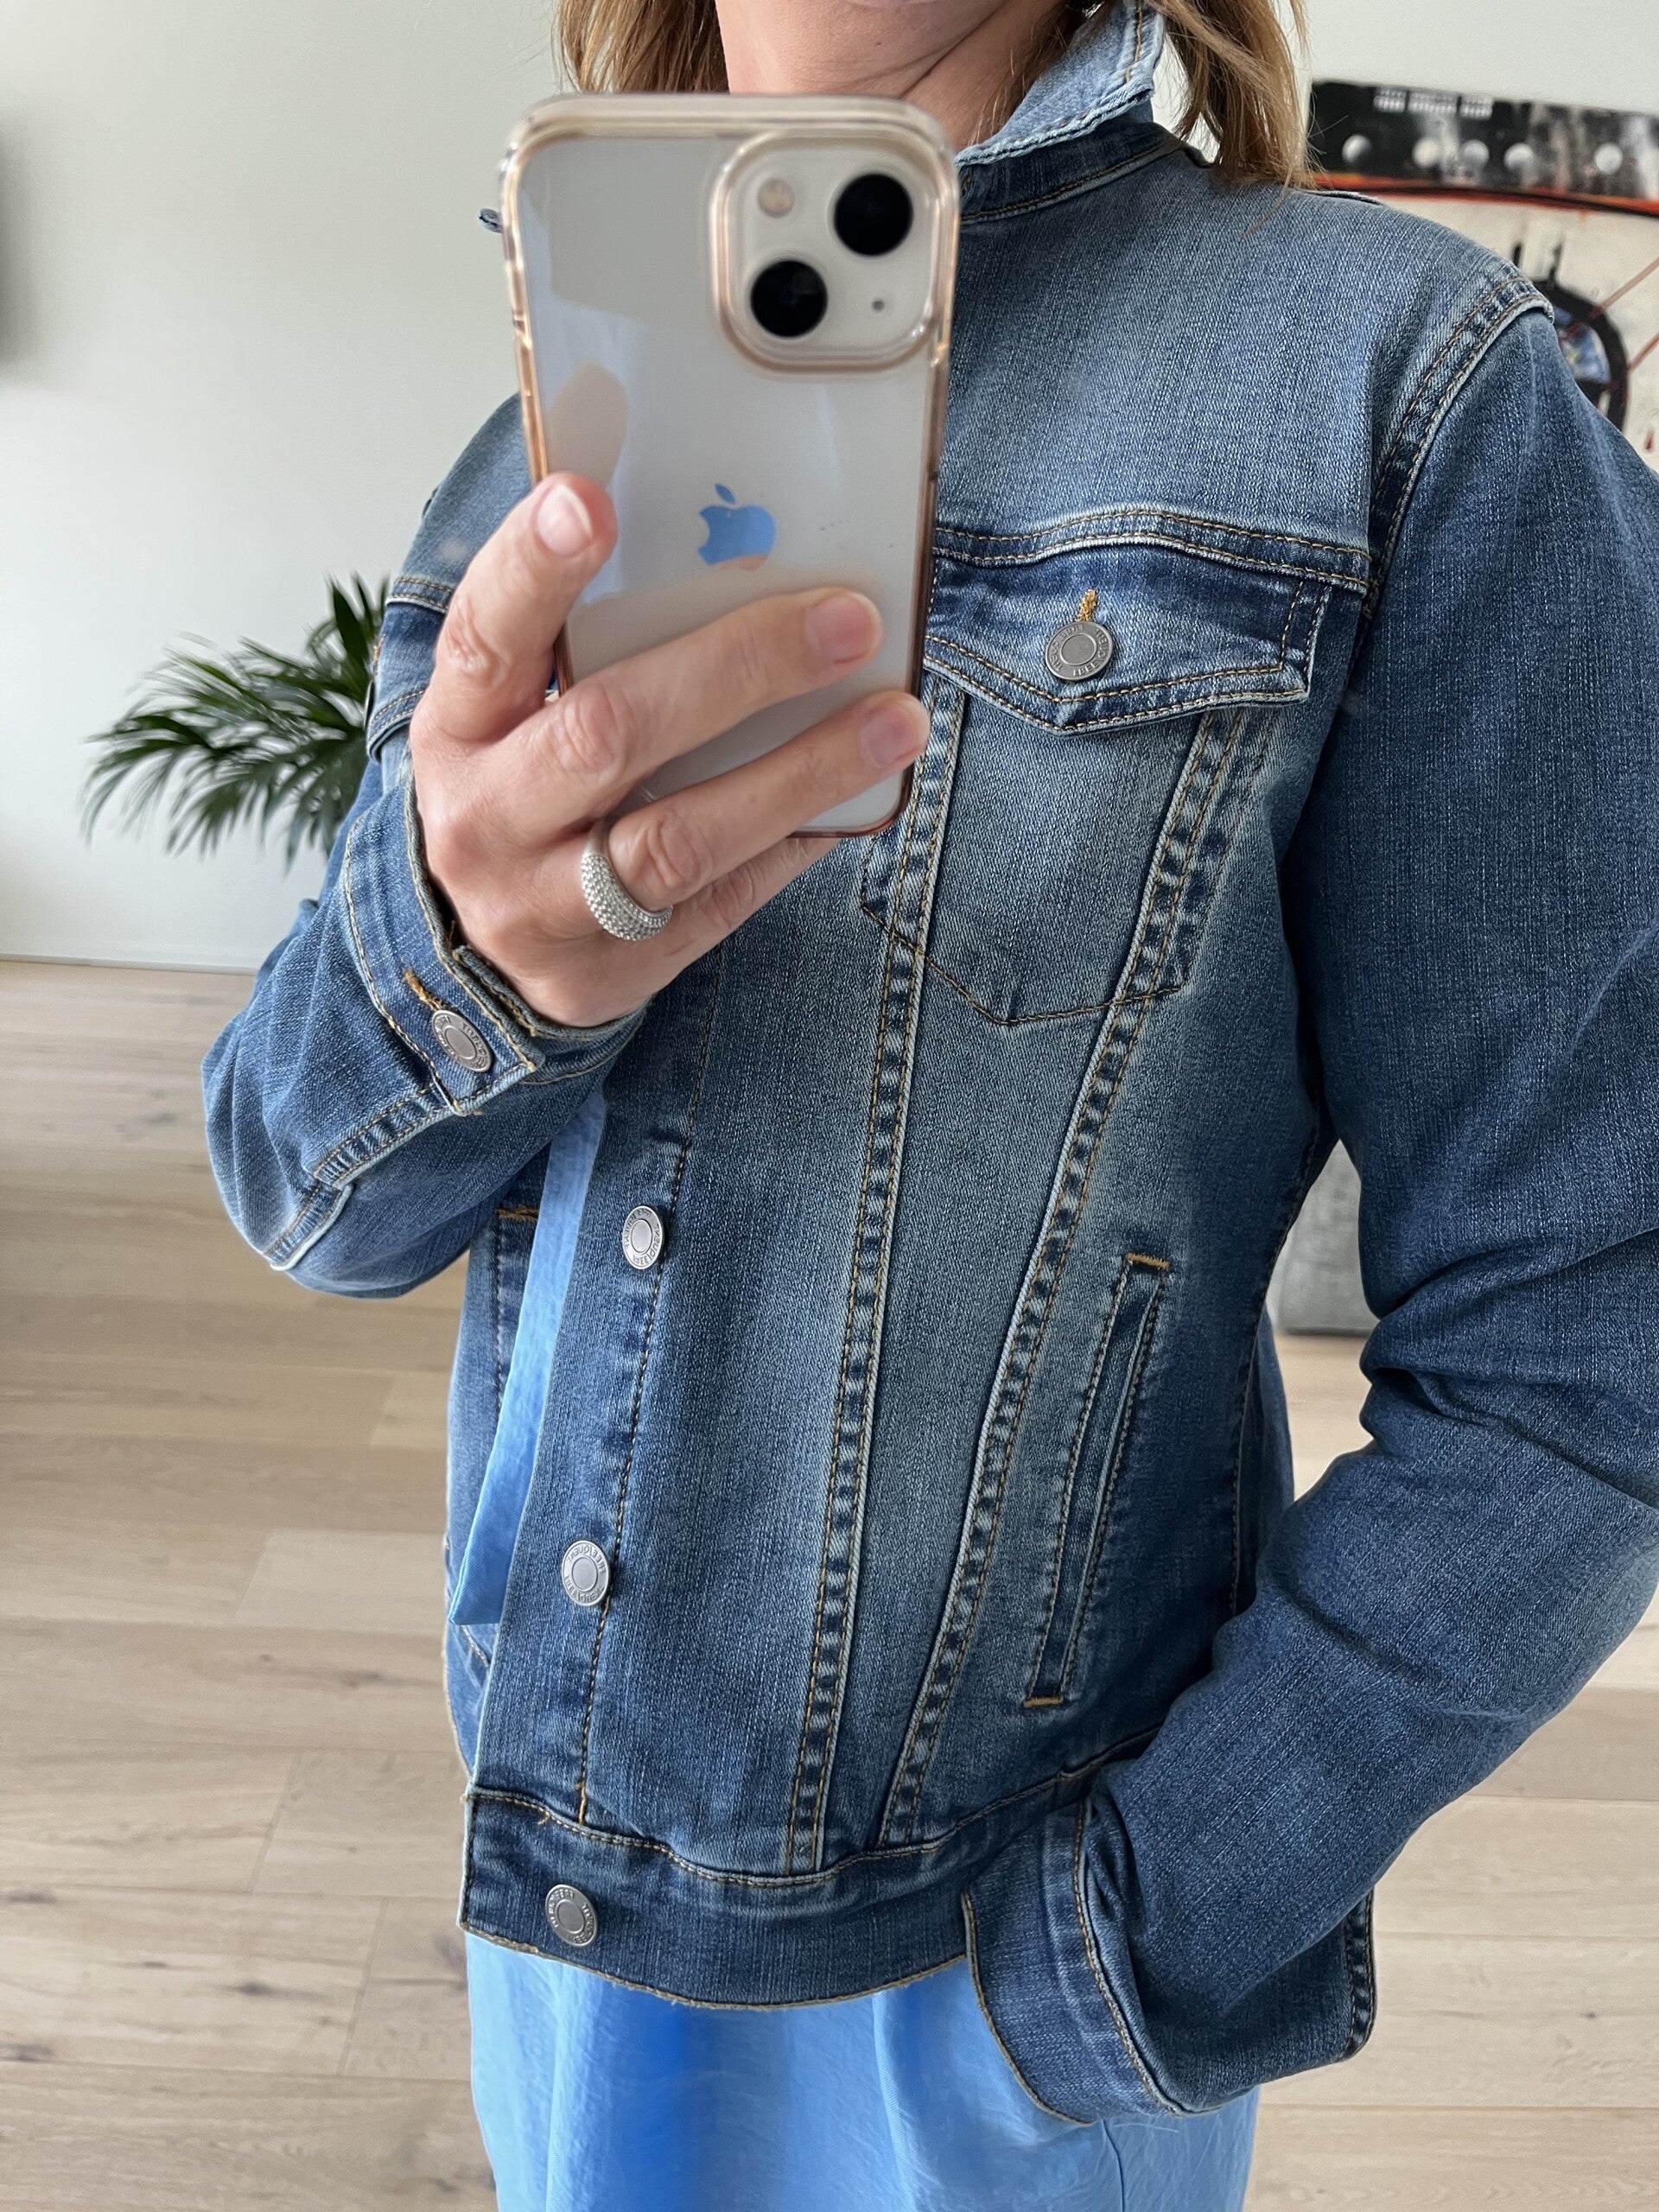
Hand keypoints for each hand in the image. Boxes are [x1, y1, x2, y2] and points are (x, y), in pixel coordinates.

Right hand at [407, 473, 929, 1028]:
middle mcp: (485, 817)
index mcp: (458, 722)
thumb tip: (747, 543)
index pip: (486, 632)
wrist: (487, 940)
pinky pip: (722, 902)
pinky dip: (795, 840)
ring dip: (799, 773)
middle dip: (737, 669)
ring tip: (895, 721)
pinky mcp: (607, 970)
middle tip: (847, 620)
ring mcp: (543, 906)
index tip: (590, 501)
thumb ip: (592, 640)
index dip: (533, 566)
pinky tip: (862, 795)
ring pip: (678, 840)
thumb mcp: (520, 708)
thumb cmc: (528, 783)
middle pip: (606, 734)